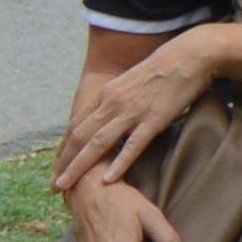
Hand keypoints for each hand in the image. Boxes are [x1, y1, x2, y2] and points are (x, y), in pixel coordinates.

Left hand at [57, 34, 225, 193]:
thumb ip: (119, 99)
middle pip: (79, 137)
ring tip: (65, 186)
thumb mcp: (132, 81)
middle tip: (52, 185)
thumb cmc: (165, 66)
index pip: (76, 126)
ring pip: (97, 144)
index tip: (57, 167)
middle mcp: (113, 103)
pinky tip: (108, 180)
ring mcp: (132, 112)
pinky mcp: (154, 119)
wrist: (190, 54)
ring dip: (79, 167)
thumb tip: (112, 116)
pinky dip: (118, 163)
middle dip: (63, 163)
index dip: (64, 149)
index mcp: (107, 94)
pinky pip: (132, 145)